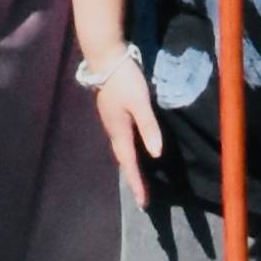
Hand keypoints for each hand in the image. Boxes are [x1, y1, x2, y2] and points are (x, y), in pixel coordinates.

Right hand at [87, 51, 162, 210]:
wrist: (104, 57)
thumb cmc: (124, 79)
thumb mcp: (140, 103)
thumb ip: (148, 127)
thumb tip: (157, 154)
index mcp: (119, 131)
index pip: (130, 164)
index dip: (137, 183)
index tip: (143, 204)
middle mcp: (112, 130)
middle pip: (123, 160)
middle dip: (133, 178)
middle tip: (141, 196)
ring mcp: (110, 120)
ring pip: (121, 149)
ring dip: (130, 165)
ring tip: (138, 178)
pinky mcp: (111, 112)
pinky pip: (120, 139)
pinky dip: (127, 151)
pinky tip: (132, 148)